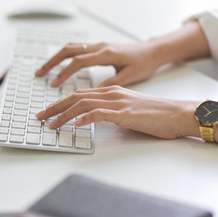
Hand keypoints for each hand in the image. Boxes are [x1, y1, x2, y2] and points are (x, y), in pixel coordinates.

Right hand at [35, 42, 161, 86]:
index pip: (79, 61)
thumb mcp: (129, 76)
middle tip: (39, 73)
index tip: (54, 83)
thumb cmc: (143, 63)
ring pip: (70, 47)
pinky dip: (64, 56)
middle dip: (52, 62)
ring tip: (44, 70)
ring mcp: (98, 46)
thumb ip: (110, 83)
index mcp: (106, 54)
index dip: (64, 72)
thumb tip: (93, 94)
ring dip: (55, 58)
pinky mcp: (98, 48)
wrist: (152, 51)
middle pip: (69, 50)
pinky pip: (76, 48)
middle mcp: (99, 47)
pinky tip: (59, 64)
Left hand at [36, 85, 197, 139]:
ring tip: (50, 123)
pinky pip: (100, 114)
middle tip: (39, 116)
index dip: (61, 102)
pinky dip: (85, 118)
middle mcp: (112, 93)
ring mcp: (118, 102)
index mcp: (112, 91)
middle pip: (76, 96)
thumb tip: (94, 119)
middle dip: (54, 106)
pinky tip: (75, 125)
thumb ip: (111, 111)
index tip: (48, 111)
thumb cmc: (156, 114)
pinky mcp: (125, 113)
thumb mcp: (128, 110)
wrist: (178, 113)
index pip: (80, 94)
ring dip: (63, 114)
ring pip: (83, 104)